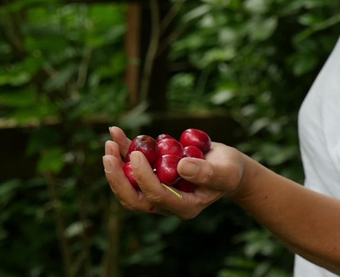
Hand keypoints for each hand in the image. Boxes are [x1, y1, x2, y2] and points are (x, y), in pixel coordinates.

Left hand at [103, 126, 245, 218]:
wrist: (226, 165)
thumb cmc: (229, 170)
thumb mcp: (225, 172)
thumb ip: (207, 173)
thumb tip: (181, 167)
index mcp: (183, 206)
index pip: (156, 196)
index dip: (143, 178)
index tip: (137, 156)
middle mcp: (165, 202)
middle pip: (134, 198)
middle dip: (118, 178)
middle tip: (109, 156)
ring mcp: (157, 188)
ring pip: (128, 184)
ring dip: (115, 165)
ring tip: (110, 142)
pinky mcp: (153, 174)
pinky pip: (132, 165)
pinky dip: (123, 149)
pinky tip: (115, 132)